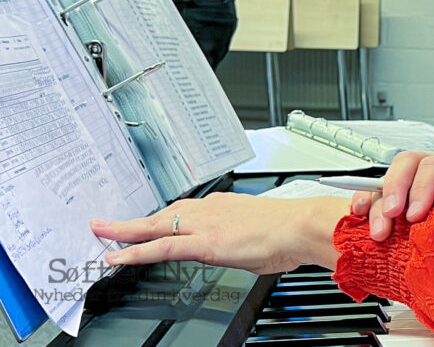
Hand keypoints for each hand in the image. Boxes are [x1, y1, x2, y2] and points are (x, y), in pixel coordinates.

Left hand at [91, 192, 350, 273]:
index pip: (184, 211)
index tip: (147, 222)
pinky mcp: (205, 243)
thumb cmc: (291, 229)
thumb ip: (245, 237)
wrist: (302, 226)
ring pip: (155, 226)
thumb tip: (245, 247)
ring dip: (126, 230)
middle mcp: (211, 209)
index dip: (161, 218)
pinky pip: (162, 247)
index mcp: (226, 205)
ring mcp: (206, 224)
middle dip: (133, 220)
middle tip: (107, 224)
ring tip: (103, 235)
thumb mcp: (262, 229)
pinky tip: (118, 256)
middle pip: (163, 214)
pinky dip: (136, 251)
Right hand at [350, 150, 433, 241]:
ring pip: (387, 178)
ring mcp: (411, 180)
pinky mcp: (395, 194)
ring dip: (378, 205)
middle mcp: (431, 167)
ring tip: (380, 233)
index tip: (415, 215)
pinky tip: (360, 213)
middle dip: (395, 189)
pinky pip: (372, 190)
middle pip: (406, 163)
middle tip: (393, 215)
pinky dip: (363, 200)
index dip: (422, 188)